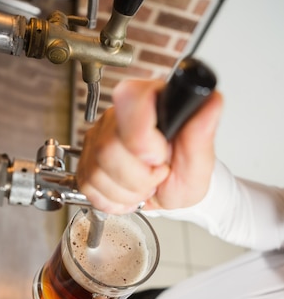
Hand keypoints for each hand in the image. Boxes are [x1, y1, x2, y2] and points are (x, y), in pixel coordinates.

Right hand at [77, 79, 222, 213]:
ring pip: (97, 171)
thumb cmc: (185, 171)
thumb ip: (201, 131)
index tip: (159, 156)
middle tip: (157, 174)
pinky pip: (89, 186)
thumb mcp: (201, 160)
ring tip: (144, 184)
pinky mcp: (86, 162)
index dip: (141, 138)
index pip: (129, 101)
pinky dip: (113, 199)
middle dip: (138, 175)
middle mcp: (117, 116)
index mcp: (149, 101)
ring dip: (127, 190)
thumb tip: (211, 99)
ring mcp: (98, 138)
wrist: (173, 191)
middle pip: (108, 148)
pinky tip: (129, 190)